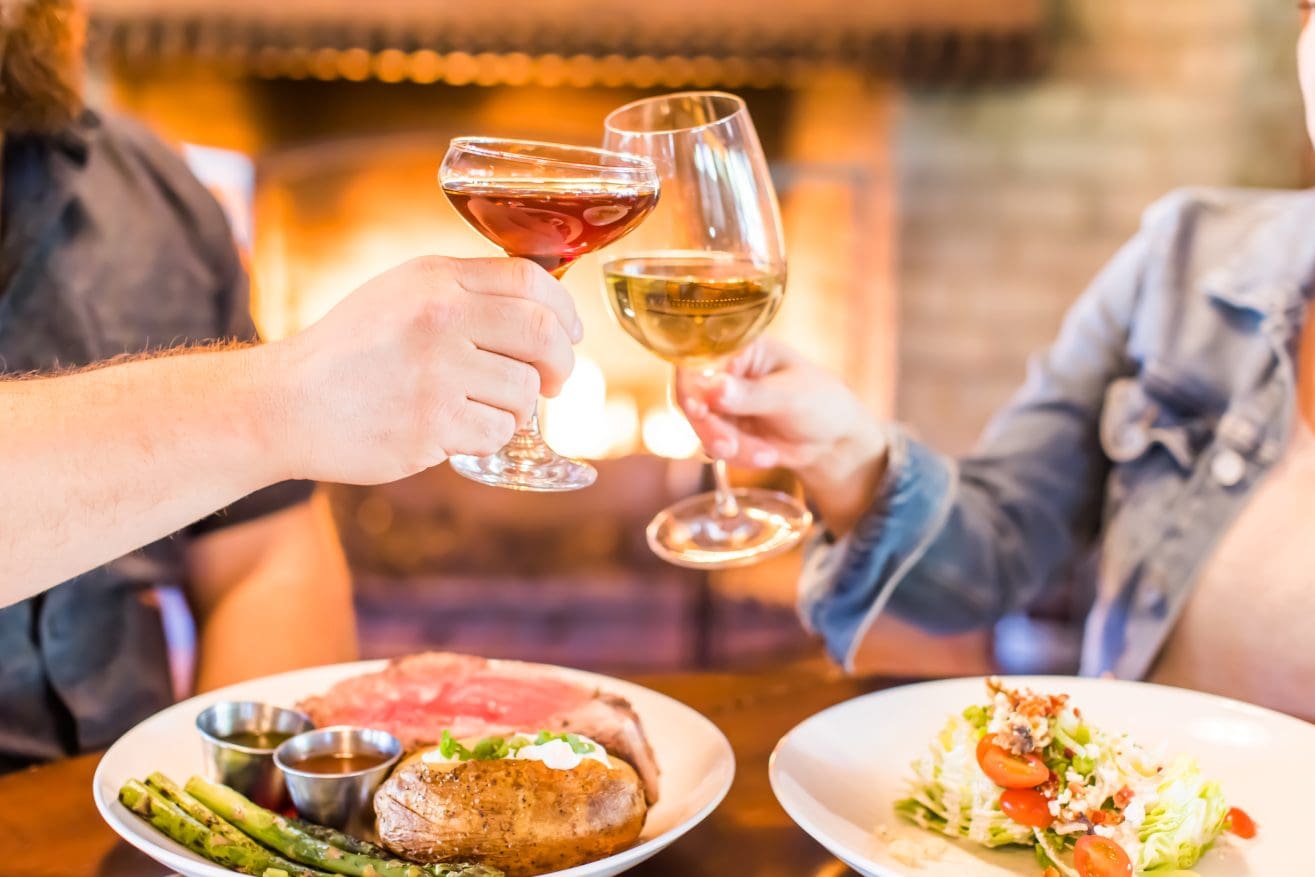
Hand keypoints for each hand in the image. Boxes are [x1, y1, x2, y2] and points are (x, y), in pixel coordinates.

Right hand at [265, 256, 580, 484]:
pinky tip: (456, 431)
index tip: (570, 332)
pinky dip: (488, 437)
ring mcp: (437, 371)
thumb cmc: (351, 352)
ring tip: (481, 408)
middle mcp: (439, 317)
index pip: (528, 279)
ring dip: (517, 407)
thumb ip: (463, 292)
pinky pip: (498, 432)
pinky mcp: (432, 423)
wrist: (287, 404)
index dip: (564, 309)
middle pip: (542, 333)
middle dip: (562, 363)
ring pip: (524, 391)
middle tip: (556, 381)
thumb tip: (543, 309)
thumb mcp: (400, 295)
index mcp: (434, 279)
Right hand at [675, 338, 888, 535]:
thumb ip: (751, 394)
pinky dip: (740, 457)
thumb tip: (714, 389)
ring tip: (767, 456)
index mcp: (740, 347)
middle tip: (729, 447)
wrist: (832, 441)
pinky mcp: (723, 429)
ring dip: (732, 447)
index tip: (698, 409)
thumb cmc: (819, 402)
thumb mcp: (790, 396)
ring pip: (703, 427)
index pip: (700, 359)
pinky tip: (768, 456)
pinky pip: (716, 447)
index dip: (692, 385)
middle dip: (711, 428)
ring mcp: (721, 403)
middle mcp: (724, 372)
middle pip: (693, 397)